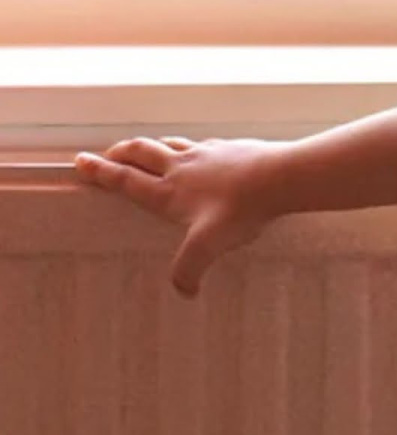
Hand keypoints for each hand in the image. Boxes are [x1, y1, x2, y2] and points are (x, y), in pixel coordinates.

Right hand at [70, 134, 279, 298]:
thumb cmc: (239, 210)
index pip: (126, 179)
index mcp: (168, 191)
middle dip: (118, 153)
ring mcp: (204, 153)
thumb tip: (184, 291)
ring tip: (145, 149)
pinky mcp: (227, 148)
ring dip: (152, 145)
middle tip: (106, 155)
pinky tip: (198, 152)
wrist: (276, 178)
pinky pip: (201, 144)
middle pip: (139, 152)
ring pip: (168, 143)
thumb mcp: (208, 246)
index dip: (101, 172)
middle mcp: (180, 167)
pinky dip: (189, 146)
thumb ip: (189, 269)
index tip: (81, 163)